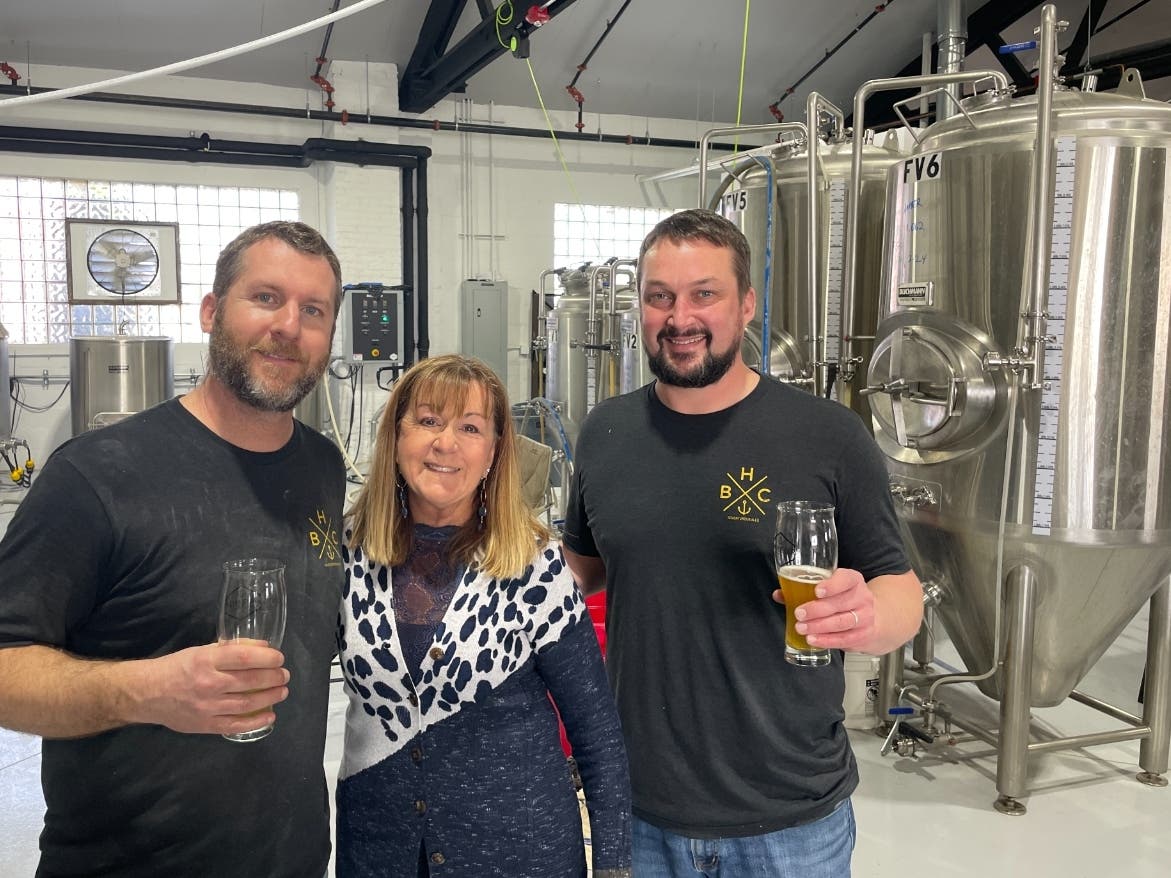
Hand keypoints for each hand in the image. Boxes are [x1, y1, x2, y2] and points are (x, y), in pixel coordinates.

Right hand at [128, 641, 289, 735]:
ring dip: (270, 697)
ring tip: (282, 692)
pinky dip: (256, 722)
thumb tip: (262, 646)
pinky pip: (236, 725)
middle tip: (284, 675)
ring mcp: (207, 706)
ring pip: (247, 703)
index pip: (244, 657)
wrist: (146, 693)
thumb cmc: (176, 667)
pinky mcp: (205, 725)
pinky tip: (270, 716)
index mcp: (206, 660)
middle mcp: (208, 683)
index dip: (267, 657)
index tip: (279, 658)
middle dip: (274, 677)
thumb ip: (229, 649)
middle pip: (250, 680)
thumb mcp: (201, 651)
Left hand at [772, 567, 873, 650]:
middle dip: (817, 610)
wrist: (871, 617)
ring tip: (802, 628)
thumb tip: (779, 594)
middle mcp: (862, 597)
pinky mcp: (864, 634)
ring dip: (819, 626)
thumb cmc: (843, 599)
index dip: (832, 585)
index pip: (846, 579)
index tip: (817, 591)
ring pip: (841, 622)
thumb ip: (803, 589)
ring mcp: (865, 617)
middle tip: (799, 614)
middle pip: (840, 603)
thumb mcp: (829, 589)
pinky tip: (813, 639)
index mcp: (853, 580)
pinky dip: (827, 640)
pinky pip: (844, 639)